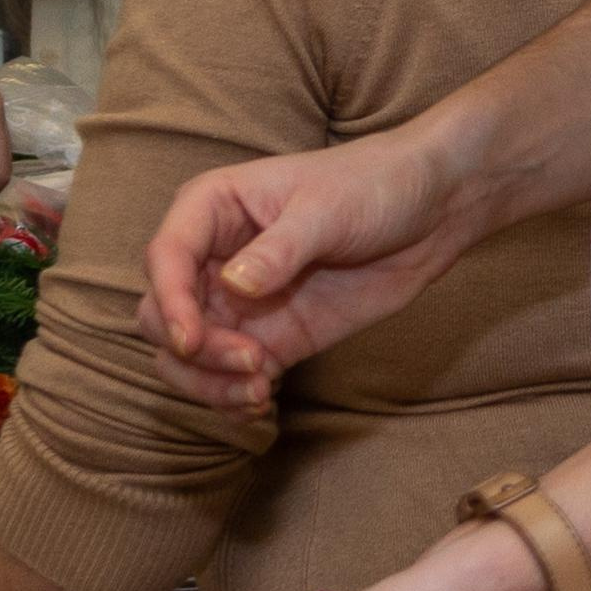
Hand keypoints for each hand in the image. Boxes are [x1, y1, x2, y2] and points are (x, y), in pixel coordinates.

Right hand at [139, 118, 479, 409]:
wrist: (428, 210)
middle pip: (162, 314)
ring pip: (187, 356)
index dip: (171, 302)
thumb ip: (280, 249)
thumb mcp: (327, 209)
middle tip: (252, 363)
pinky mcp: (270, 339)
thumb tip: (233, 286)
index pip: (166, 257)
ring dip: (210, 384)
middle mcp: (213, 258)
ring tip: (259, 394)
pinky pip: (229, 379)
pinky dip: (232, 400)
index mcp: (211, 208)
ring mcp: (238, 304)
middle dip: (195, 350)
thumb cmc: (371, 185)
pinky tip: (262, 405)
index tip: (192, 340)